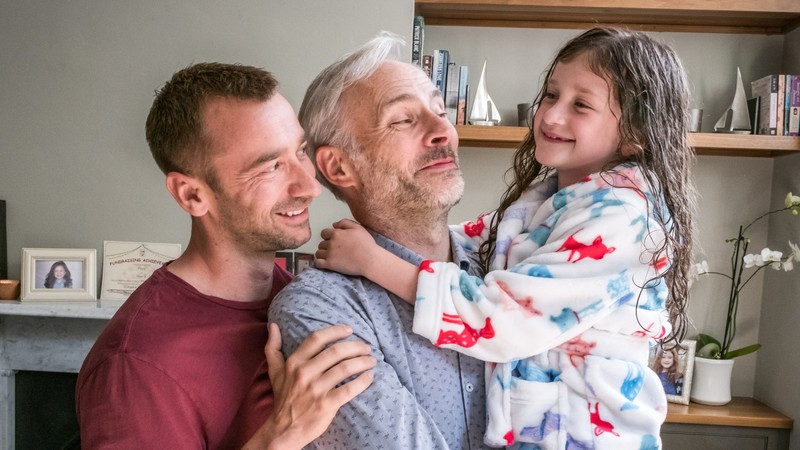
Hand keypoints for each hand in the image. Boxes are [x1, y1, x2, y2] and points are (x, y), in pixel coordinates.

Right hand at [244, 323, 374, 449]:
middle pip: (336, 351)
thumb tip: (273, 325)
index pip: (317, 338)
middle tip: (367, 347)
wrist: (283, 430)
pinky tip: (369, 377)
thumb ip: (272, 348)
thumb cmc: (283, 398)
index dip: (335, 331)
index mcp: (294, 362)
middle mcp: (305, 373)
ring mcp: (316, 389)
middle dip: (356, 347)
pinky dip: (363, 381)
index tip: (349, 329)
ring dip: (363, 362)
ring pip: (345, 368)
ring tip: (371, 360)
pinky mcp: (326, 404)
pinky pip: (349, 389)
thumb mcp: (275, 371)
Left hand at [315, 219, 379, 276]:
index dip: (328, 236)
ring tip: (331, 257)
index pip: (324, 233)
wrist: (370, 260)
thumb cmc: (366, 244)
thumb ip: (344, 223)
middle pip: (321, 243)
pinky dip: (319, 263)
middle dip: (326, 246)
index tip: (335, 241)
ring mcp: (329, 254)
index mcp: (336, 233)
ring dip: (323, 254)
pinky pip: (317, 263)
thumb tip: (334, 224)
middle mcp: (331, 243)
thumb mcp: (358, 227)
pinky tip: (325, 263)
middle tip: (336, 250)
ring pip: (318, 253)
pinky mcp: (330, 264)